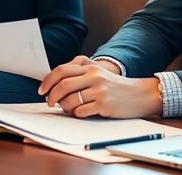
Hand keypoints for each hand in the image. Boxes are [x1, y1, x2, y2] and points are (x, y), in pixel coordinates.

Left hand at [38, 59, 160, 118]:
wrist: (140, 94)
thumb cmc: (115, 87)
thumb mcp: (98, 74)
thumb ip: (79, 75)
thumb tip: (55, 85)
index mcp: (90, 67)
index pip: (61, 70)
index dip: (47, 81)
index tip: (42, 90)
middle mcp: (94, 76)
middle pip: (62, 85)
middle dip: (52, 96)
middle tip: (49, 102)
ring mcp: (99, 91)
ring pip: (70, 100)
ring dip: (64, 107)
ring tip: (68, 109)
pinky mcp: (104, 105)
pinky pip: (81, 112)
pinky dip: (76, 114)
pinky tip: (82, 113)